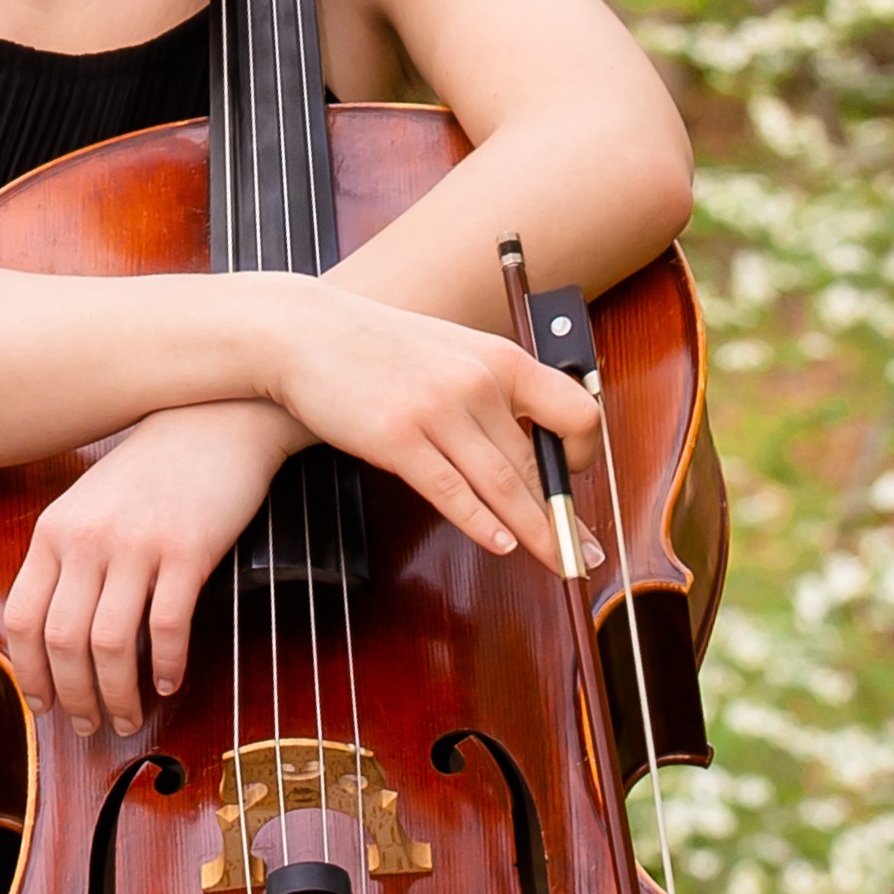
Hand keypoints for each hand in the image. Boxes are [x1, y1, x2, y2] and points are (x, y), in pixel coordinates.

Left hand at [5, 399, 295, 735]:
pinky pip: (167, 626)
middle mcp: (87, 539)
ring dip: (117, 694)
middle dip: (73, 698)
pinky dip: (165, 664)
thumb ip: (71, 556)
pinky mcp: (187, 549)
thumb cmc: (157, 466)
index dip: (29, 673)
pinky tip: (170, 681)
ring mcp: (137, 544)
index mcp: (56, 530)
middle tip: (89, 727)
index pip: (21, 618)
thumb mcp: (92, 502)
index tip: (43, 704)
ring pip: (110, 645)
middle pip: (62, 643)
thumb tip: (61, 635)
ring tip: (130, 716)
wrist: (218, 415)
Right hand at [258, 278, 600, 573]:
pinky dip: (481, 524)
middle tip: (586, 555)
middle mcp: (478, 382)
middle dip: (566, 518)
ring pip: (504, 487)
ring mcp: (437, 411)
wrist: (307, 331)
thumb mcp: (454, 349)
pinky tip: (502, 546)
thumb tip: (531, 435)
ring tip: (560, 563)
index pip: (575, 411)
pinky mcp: (397, 438)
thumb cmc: (381, 346)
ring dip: (538, 533)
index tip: (574, 480)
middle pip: (538, 465)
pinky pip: (451, 492)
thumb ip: (494, 386)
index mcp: (501, 359)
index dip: (582, 453)